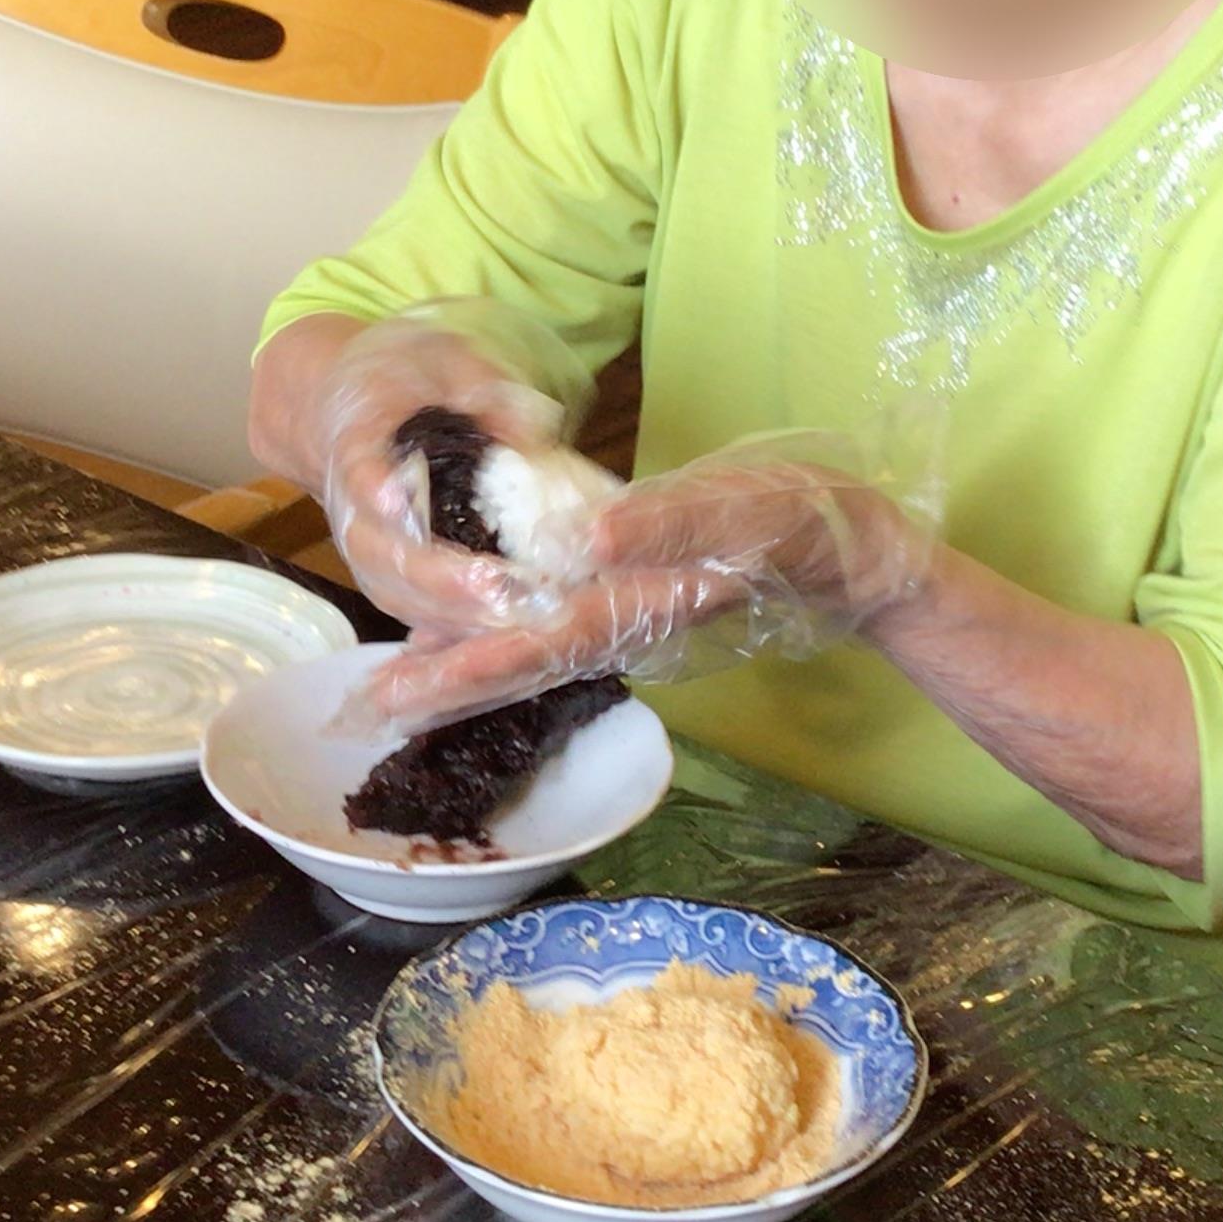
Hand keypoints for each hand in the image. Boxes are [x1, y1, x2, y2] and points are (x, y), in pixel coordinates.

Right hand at [302, 301, 588, 630]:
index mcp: (356, 434)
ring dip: (449, 613)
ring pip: (392, 589)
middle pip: (380, 549)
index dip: (376, 486)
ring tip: (514, 621)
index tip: (398, 499)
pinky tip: (500, 633)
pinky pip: (407, 606)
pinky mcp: (381, 567)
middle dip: (439, 578)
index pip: (358, 466)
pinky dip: (448, 625)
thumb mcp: (441, 356)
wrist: (338, 401)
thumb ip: (482, 387)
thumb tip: (530, 429)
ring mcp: (362, 540)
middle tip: (503, 590)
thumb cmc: (400, 375)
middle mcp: (350, 500)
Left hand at [363, 440, 936, 732]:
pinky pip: (558, 627)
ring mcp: (629, 616)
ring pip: (533, 651)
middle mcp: (626, 621)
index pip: (540, 642)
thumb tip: (589, 545)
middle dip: (445, 685)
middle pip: (522, 661)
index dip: (469, 665)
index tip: (401, 688)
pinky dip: (506, 637)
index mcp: (641, 604)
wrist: (856, 554)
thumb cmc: (807, 527)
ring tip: (393, 685)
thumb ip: (670, 528)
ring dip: (465, 669)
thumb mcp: (746, 513)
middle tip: (366, 708)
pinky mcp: (636, 601)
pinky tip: (466, 636)